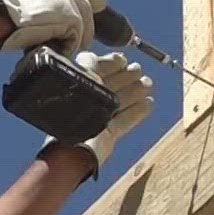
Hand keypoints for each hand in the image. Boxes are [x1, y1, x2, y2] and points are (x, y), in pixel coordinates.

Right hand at [0, 0, 106, 56]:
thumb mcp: (21, 2)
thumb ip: (39, 4)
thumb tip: (46, 22)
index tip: (98, 7)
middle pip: (88, 8)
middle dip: (84, 28)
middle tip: (76, 43)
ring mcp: (68, 0)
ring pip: (84, 27)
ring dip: (72, 40)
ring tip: (55, 46)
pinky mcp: (71, 17)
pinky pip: (76, 38)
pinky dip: (66, 47)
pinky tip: (53, 47)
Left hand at [42, 51, 153, 178]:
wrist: (68, 155)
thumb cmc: (65, 121)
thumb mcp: (75, 87)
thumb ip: (85, 73)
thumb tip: (91, 59)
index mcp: (70, 90)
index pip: (90, 71)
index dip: (107, 63)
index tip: (121, 59)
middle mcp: (83, 104)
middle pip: (107, 86)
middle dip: (124, 77)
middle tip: (137, 70)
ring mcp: (95, 121)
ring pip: (116, 103)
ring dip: (133, 93)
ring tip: (147, 85)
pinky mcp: (106, 137)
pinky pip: (123, 123)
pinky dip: (136, 114)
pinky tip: (148, 104)